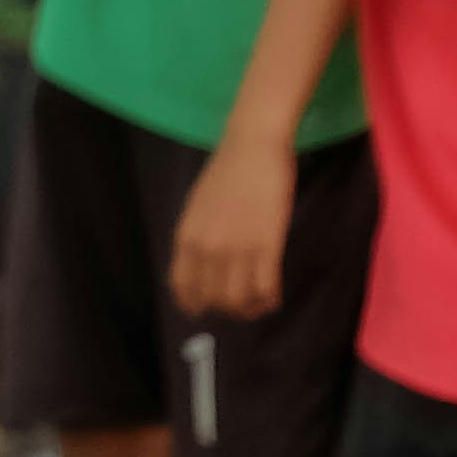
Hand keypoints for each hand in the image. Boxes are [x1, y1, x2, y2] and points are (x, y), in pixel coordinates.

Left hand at [172, 131, 295, 322]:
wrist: (253, 146)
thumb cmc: (226, 172)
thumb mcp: (197, 207)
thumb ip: (197, 238)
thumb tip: (202, 268)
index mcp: (187, 238)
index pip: (183, 288)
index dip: (194, 305)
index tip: (205, 309)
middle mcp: (208, 249)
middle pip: (214, 300)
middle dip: (228, 309)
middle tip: (241, 304)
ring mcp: (238, 248)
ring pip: (240, 300)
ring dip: (251, 309)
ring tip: (259, 302)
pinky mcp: (267, 245)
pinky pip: (266, 288)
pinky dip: (270, 299)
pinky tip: (273, 296)